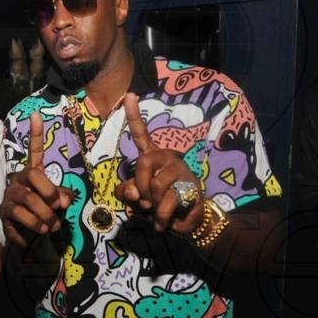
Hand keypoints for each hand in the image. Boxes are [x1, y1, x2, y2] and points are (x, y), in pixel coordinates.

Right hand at [0, 112, 73, 246]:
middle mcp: (18, 182)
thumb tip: (61, 201)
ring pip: (27, 203)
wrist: (24, 234)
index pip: (35, 151)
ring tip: (51, 228)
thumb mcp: (56, 202)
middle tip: (58, 212)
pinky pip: (17, 223)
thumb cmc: (43, 212)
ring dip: (43, 219)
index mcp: (32, 174)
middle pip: (33, 178)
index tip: (37, 114)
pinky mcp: (3, 216)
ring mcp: (9, 199)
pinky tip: (35, 235)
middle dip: (49, 196)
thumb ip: (62, 197)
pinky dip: (30, 232)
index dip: (36, 134)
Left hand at [114, 93, 203, 232]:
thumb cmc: (160, 203)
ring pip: (154, 183)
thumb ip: (128, 192)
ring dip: (150, 202)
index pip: (142, 134)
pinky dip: (160, 217)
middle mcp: (167, 159)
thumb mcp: (138, 198)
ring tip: (155, 209)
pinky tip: (163, 222)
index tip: (129, 95)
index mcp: (153, 158)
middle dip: (138, 185)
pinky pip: (165, 202)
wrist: (188, 220)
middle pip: (143, 162)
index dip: (134, 116)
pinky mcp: (189, 187)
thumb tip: (132, 192)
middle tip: (143, 200)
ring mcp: (180, 171)